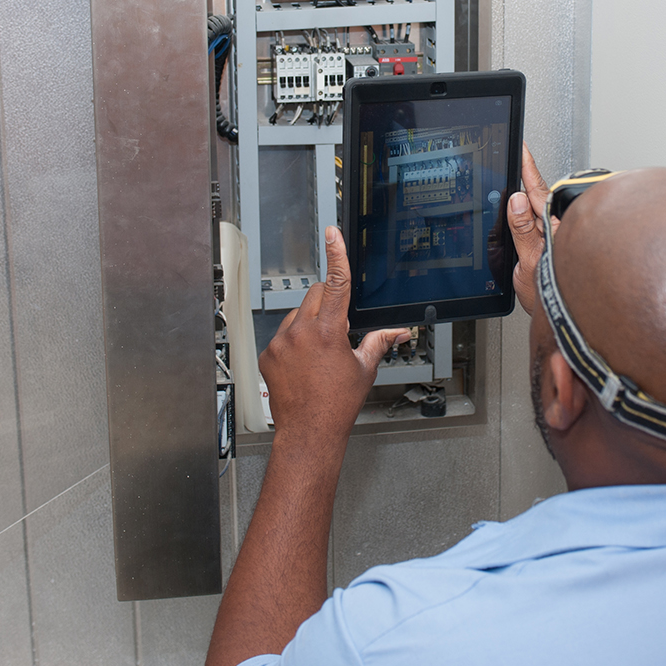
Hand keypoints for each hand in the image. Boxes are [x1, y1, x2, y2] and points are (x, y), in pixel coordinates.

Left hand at [259, 225, 410, 444]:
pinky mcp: (268, 354)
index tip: (332, 234)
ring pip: (297, 314)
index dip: (336, 255)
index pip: (336, 283)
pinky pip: (282, 334)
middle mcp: (300, 333)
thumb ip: (379, 342)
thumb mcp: (363, 370)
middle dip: (329, 302)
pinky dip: (294, 340)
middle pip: (315, 295)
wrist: (309, 432)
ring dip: (310, 322)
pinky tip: (303, 362)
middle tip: (338, 328)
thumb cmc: (336, 405)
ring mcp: (280, 343)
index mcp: (328, 332)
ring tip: (319, 354)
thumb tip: (397, 332)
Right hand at [507, 143, 553, 315]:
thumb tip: (516, 201)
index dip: (528, 169)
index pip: (537, 192)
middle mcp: (556, 230)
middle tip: (517, 155)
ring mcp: (554, 237)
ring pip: (536, 210)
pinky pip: (534, 224)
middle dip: (527, 177)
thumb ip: (523, 230)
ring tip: (517, 183)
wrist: (558, 319)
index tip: (522, 149)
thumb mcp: (529, 262)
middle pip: (537, 197)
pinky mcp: (550, 246)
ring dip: (526, 197)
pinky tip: (521, 214)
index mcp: (553, 228)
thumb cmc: (551, 295)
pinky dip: (525, 216)